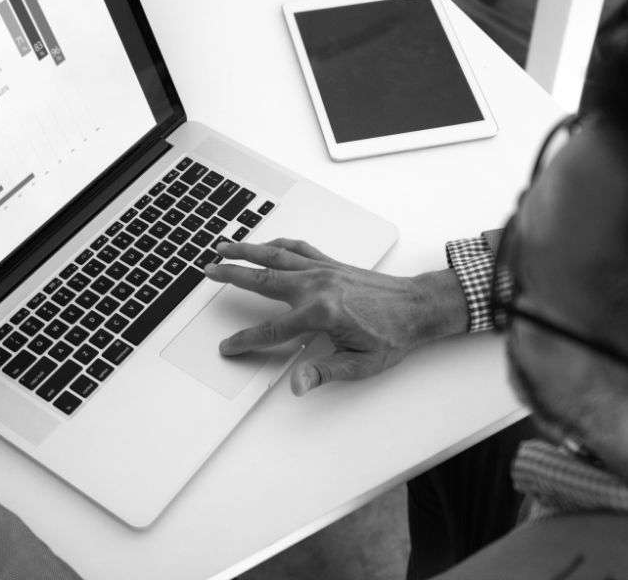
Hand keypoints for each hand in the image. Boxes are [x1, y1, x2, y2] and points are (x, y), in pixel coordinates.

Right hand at [204, 239, 467, 394]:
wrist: (419, 307)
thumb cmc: (394, 335)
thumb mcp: (360, 364)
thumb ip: (324, 372)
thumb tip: (297, 384)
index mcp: (320, 313)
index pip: (271, 330)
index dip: (246, 341)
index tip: (229, 346)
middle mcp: (317, 286)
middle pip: (262, 280)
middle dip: (232, 275)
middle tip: (208, 270)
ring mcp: (324, 270)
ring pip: (276, 256)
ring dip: (247, 250)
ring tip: (223, 246)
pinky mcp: (332, 264)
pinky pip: (299, 249)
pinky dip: (279, 244)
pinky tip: (267, 245)